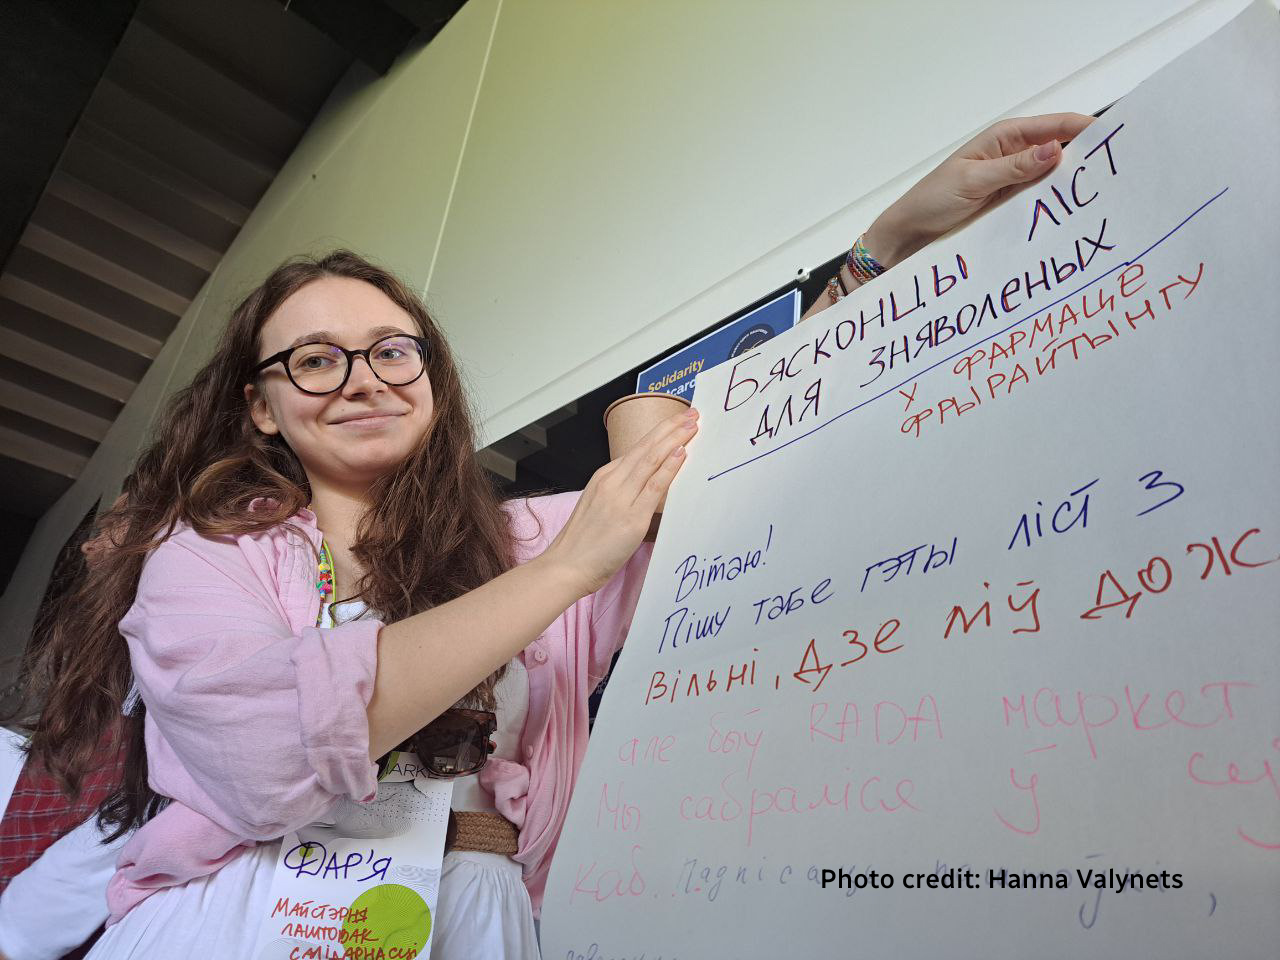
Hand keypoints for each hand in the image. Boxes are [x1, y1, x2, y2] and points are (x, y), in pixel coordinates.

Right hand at [541, 408, 698, 594]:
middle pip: (646, 447)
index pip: (637, 448)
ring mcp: (621, 498)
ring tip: (692, 425)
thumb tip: (646, 485)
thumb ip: (622, 492)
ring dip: (674, 439)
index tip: (677, 421)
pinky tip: (681, 453)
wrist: (566, 566)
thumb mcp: (599, 506)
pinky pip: (654, 486)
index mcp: (604, 477)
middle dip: (671, 427)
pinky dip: (669, 467)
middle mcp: (612, 481)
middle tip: (692, 414)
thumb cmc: (582, 543)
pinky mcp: (631, 517)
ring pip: (651, 459)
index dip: (659, 432)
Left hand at [865, 113, 1094, 266]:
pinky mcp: (1013, 204)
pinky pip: (1042, 200)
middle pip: (1063, 150)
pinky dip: (1058, 205)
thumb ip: (1013, 168)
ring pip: (1056, 178)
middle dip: (1089, 159)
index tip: (1117, 139)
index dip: (1088, 128)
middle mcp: (1015, 155)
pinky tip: (1075, 215)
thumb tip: (1054, 151)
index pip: (1057, 126)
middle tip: (1121, 173)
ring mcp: (1016, 181)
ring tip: (1107, 196)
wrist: (910, 233)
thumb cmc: (932, 200)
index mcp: (1005, 137)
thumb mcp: (973, 181)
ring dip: (1076, 186)